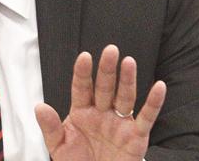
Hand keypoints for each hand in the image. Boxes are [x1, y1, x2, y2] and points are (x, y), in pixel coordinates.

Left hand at [34, 45, 165, 160]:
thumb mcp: (59, 147)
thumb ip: (50, 127)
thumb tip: (39, 107)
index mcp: (82, 112)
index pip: (82, 88)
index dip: (83, 73)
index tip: (84, 57)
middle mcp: (102, 113)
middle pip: (105, 87)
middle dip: (107, 69)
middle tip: (110, 51)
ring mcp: (120, 122)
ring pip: (125, 97)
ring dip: (127, 80)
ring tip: (128, 62)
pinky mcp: (136, 136)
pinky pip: (146, 117)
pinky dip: (154, 103)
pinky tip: (159, 87)